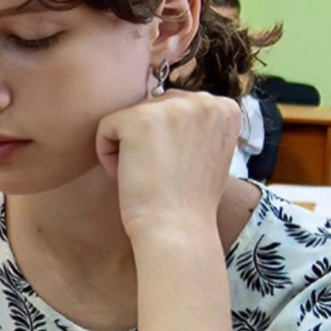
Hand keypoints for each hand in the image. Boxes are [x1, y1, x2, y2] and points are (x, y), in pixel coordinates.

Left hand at [97, 91, 239, 236]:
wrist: (178, 230)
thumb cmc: (189, 201)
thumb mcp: (209, 152)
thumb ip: (194, 125)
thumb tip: (167, 116)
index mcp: (224, 108)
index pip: (175, 109)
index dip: (170, 143)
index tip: (181, 169)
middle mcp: (203, 100)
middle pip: (151, 109)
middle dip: (148, 142)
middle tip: (163, 175)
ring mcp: (172, 106)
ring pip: (129, 118)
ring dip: (128, 148)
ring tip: (149, 176)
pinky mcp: (139, 118)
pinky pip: (106, 128)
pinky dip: (108, 155)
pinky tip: (131, 176)